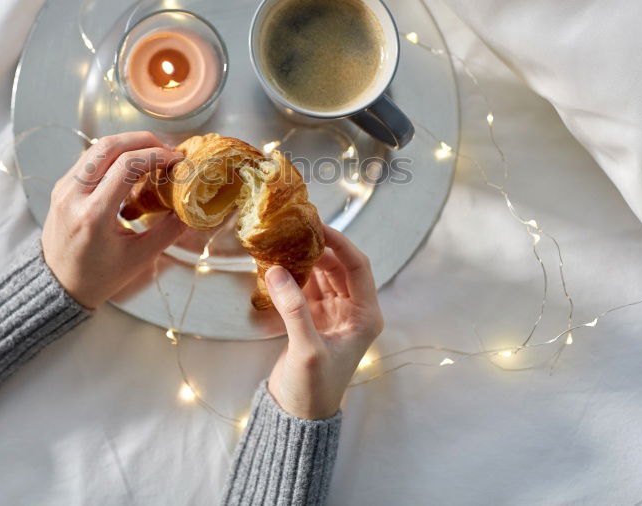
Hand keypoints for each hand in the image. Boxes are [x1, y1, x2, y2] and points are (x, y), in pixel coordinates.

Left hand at [41, 131, 185, 308]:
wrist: (58, 286)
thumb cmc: (98, 277)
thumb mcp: (139, 258)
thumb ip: (169, 231)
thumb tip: (193, 209)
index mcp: (93, 214)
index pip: (126, 166)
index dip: (156, 155)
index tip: (177, 160)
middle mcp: (73, 195)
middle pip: (109, 146)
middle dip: (143, 141)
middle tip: (167, 151)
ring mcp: (64, 187)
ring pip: (98, 147)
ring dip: (128, 144)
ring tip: (153, 156)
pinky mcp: (62, 186)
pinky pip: (90, 158)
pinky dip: (115, 155)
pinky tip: (132, 167)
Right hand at [266, 226, 383, 419]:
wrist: (298, 416)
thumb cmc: (313, 388)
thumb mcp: (307, 349)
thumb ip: (293, 308)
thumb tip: (276, 269)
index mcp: (366, 315)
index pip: (357, 266)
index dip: (340, 243)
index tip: (317, 225)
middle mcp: (353, 311)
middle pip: (338, 266)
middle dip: (318, 247)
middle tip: (293, 228)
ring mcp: (333, 314)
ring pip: (321, 274)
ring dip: (303, 259)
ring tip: (282, 240)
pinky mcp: (312, 319)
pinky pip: (305, 287)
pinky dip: (292, 275)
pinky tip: (275, 263)